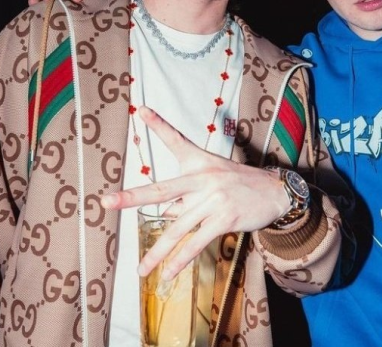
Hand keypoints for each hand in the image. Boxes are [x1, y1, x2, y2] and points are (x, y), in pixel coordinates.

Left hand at [101, 107, 289, 279]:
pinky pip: (197, 243)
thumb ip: (185, 195)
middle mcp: (203, 178)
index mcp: (200, 163)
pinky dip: (182, 260)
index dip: (159, 124)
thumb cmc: (239, 182)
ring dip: (157, 253)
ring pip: (177, 228)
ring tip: (142, 268)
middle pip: (162, 190)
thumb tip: (164, 214)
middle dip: (132, 197)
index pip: (176, 140)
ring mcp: (214, 199)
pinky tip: (169, 272)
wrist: (275, 191)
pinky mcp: (224, 219)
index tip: (142, 109)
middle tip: (107, 202)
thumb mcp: (212, 178)